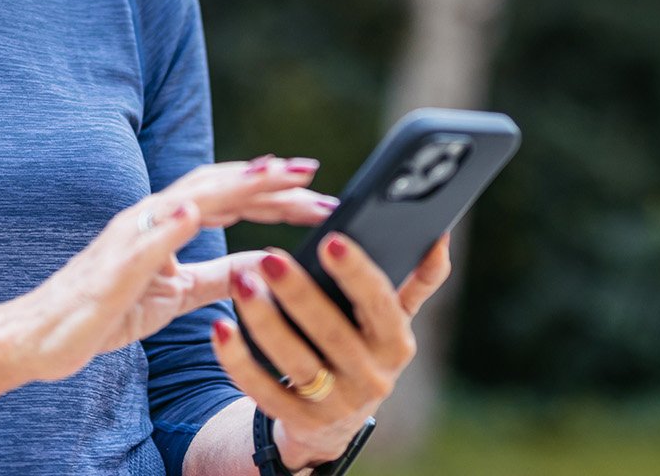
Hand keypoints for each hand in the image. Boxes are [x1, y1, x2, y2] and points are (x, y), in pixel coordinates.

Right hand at [11, 156, 337, 381]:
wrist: (41, 337)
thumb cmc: (104, 311)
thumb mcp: (177, 294)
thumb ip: (219, 276)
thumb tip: (267, 264)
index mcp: (167, 225)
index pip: (229, 198)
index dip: (273, 191)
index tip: (318, 190)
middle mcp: (149, 220)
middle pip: (218, 188)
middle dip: (268, 181)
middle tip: (316, 176)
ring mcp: (128, 239)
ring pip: (187, 200)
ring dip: (232, 185)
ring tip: (273, 174)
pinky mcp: (110, 268)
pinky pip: (141, 243)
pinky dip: (169, 225)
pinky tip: (194, 214)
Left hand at [209, 232, 453, 469]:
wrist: (332, 422)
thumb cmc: (361, 348)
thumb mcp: (391, 321)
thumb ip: (416, 281)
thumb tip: (440, 236)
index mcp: (397, 343)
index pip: (381, 304)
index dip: (357, 274)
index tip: (330, 241)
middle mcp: (372, 377)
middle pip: (332, 333)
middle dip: (300, 294)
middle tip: (270, 257)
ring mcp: (335, 405)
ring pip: (296, 362)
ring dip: (265, 322)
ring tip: (241, 282)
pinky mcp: (298, 423)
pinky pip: (263, 391)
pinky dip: (239, 360)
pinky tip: (220, 328)